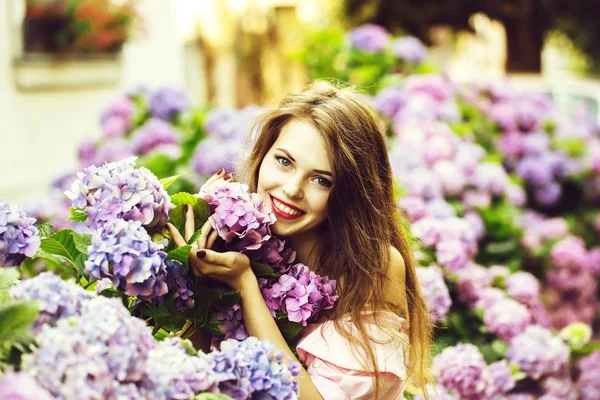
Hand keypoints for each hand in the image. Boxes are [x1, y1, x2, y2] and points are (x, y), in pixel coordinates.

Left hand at [166, 169, 254, 290]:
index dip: (177, 236)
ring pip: (199, 240)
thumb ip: (213, 256)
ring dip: (205, 228)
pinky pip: (204, 243)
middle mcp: (199, 264)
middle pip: (190, 241)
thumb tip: (198, 252)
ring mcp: (202, 261)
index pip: (185, 249)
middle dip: (190, 224)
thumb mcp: (229, 260)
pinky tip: (215, 226)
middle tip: (187, 208)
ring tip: (213, 216)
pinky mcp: (207, 259)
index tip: (169, 224)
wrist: (244, 278)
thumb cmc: (240, 268)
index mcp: (202, 265)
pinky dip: (209, 234)